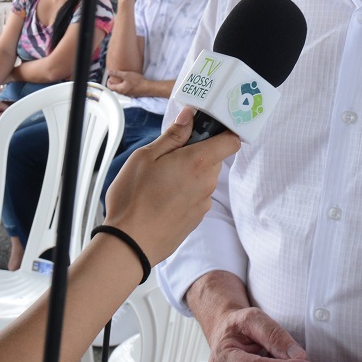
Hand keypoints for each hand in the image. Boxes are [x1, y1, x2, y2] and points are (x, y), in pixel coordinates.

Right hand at [102, 107, 239, 262]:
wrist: (130, 244)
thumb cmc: (133, 198)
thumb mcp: (145, 157)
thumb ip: (172, 136)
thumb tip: (190, 117)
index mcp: (198, 162)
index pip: (230, 141)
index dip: (222, 131)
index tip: (206, 128)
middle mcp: (207, 183)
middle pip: (214, 158)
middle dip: (197, 152)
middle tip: (169, 155)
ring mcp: (203, 203)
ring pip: (203, 177)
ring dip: (189, 173)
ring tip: (161, 179)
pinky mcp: (197, 219)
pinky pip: (196, 196)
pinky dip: (185, 191)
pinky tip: (162, 197)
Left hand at [107, 69, 147, 96]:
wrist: (147, 88)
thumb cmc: (137, 82)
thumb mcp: (126, 75)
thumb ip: (116, 73)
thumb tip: (108, 72)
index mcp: (120, 89)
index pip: (110, 87)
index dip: (108, 82)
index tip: (109, 78)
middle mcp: (123, 93)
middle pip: (115, 89)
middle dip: (113, 84)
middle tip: (114, 78)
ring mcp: (128, 94)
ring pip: (120, 90)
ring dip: (119, 85)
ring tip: (121, 80)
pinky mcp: (132, 94)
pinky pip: (126, 91)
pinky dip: (124, 87)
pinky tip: (128, 82)